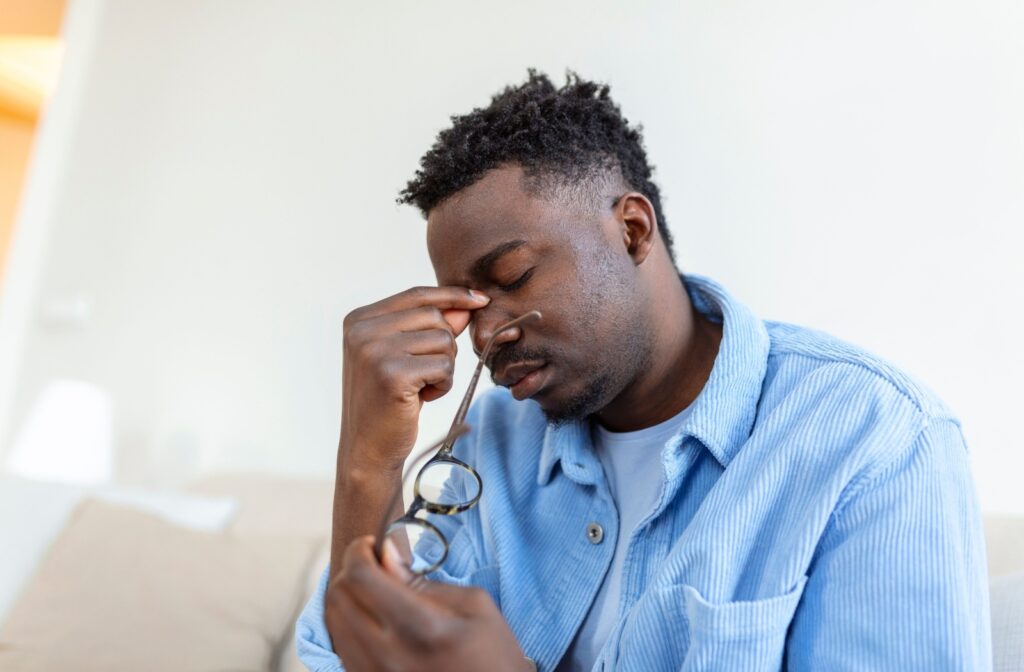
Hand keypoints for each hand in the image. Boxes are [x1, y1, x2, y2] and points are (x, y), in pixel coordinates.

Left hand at [325, 536, 529, 671]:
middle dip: (351, 569)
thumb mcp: (474, 605)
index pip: (360, 577)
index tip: (371, 545)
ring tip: (373, 590)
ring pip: (332, 621)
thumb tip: (386, 555)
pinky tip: (371, 617)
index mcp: (421, 627)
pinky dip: (348, 622)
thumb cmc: (493, 654)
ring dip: (347, 596)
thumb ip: (423, 581)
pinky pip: (340, 646)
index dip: (358, 551)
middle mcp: (389, 655)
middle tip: (374, 564)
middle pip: (338, 596)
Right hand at [339, 286, 489, 471]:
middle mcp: (362, 330)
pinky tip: (421, 399)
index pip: (416, 295)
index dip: (452, 295)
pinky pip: (444, 366)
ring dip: (444, 368)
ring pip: (444, 341)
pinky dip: (443, 385)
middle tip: (424, 374)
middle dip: (444, 346)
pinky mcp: (392, 374)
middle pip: (434, 317)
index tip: (481, 300)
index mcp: (360, 319)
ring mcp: (375, 350)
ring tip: (420, 388)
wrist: (367, 448)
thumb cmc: (387, 401)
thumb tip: (466, 305)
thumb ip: (430, 328)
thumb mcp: (405, 357)